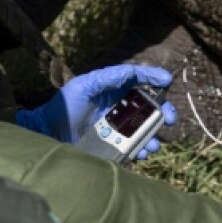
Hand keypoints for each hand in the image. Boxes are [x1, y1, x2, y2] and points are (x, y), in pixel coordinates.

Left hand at [14, 64, 176, 157]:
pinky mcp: (119, 144)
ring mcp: (122, 127)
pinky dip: (144, 149)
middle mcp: (122, 107)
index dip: (154, 77)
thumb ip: (107, 78)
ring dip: (156, 135)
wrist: (51, 134)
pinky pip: (138, 146)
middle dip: (165, 111)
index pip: (139, 79)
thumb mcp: (84, 86)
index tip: (167, 79)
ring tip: (154, 143)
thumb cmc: (65, 106)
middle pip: (152, 106)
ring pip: (148, 128)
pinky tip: (142, 151)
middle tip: (170, 118)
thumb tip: (132, 71)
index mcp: (115, 89)